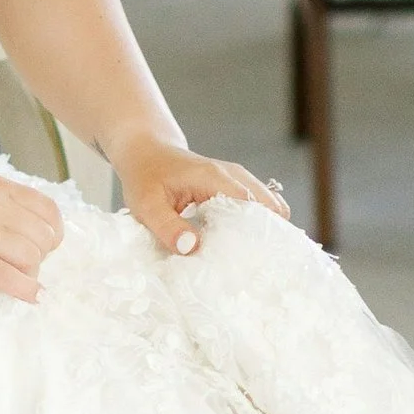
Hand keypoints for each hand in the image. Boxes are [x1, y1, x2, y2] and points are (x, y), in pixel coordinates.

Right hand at [0, 171, 66, 302]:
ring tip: (16, 279)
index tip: (41, 247)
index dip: (52, 234)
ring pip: (32, 257)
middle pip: (44, 237)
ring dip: (31, 273)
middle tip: (23, 267)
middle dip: (41, 257)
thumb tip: (25, 232)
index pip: (49, 211)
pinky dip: (25, 289)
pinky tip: (29, 296)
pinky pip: (9, 276)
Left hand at [112, 134, 290, 253]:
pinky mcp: (235, 186)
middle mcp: (233, 175)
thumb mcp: (147, 205)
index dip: (258, 230)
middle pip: (270, 204)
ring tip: (257, 256)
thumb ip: (169, 226)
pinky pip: (258, 204)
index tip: (258, 258)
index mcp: (214, 177)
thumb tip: (193, 248)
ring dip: (264, 228)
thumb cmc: (144, 176)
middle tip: (261, 263)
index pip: (251, 202)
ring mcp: (237, 179)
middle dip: (268, 232)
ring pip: (269, 204)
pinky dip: (257, 222)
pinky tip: (246, 243)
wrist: (146, 151)